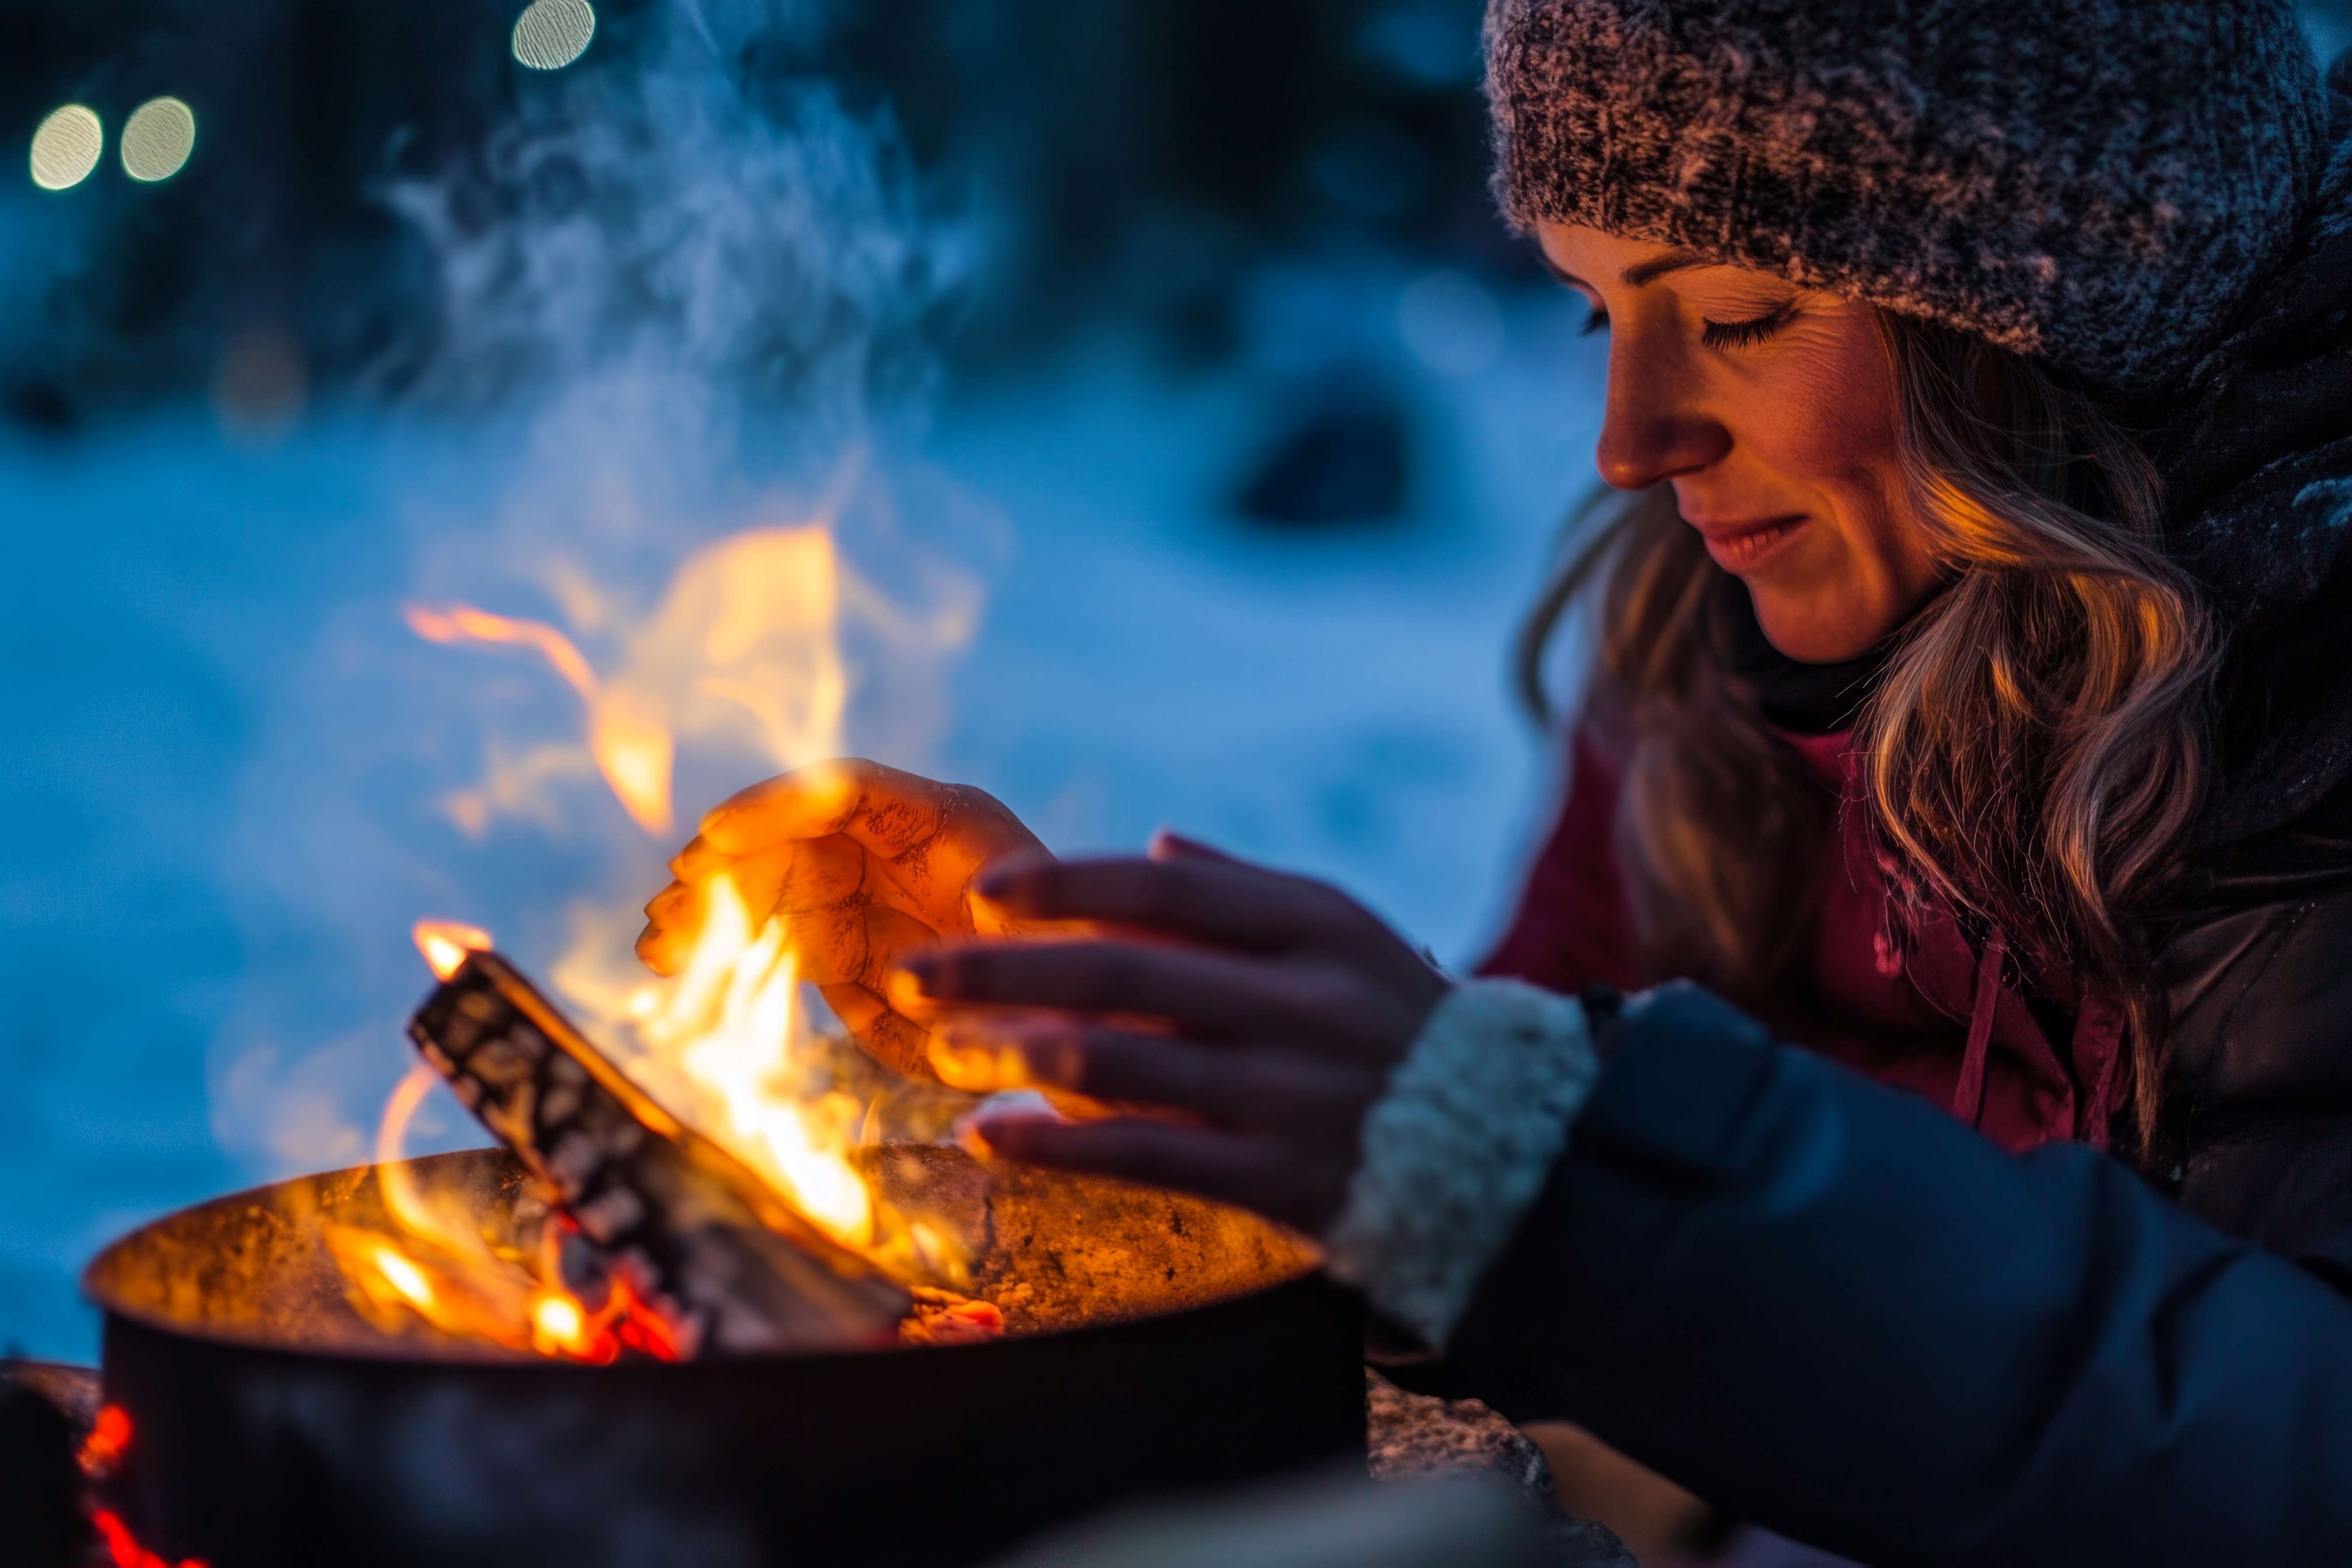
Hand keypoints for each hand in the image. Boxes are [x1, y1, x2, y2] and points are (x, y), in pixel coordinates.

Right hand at [638, 759, 1049, 1074]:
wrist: (1081, 1034)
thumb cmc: (1069, 987)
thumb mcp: (1032, 966)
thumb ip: (969, 957)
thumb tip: (898, 976)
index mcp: (952, 825)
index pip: (848, 790)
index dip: (777, 806)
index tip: (715, 836)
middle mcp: (903, 847)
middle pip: (796, 838)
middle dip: (727, 867)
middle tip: (673, 905)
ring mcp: (873, 893)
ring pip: (773, 884)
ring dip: (714, 909)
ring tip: (659, 943)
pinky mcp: (850, 946)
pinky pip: (778, 933)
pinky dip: (726, 944)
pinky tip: (672, 960)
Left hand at [896, 835, 1449, 1234]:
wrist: (1500, 1145)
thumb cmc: (1395, 1022)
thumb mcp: (1345, 936)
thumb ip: (1249, 890)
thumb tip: (1158, 838)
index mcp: (1317, 925)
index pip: (1168, 885)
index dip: (1068, 884)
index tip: (985, 891)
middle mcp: (1304, 1000)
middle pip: (1123, 970)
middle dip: (1003, 969)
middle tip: (916, 971)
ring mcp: (1292, 1092)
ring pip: (1121, 1065)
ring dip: (1012, 1055)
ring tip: (940, 1050)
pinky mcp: (1281, 1178)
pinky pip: (1146, 1157)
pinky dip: (1057, 1147)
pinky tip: (990, 1138)